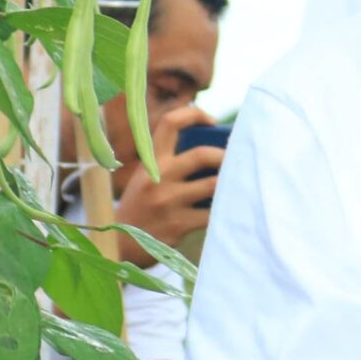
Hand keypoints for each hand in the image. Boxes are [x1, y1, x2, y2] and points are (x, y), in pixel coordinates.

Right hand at [113, 104, 223, 265]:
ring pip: (214, 185)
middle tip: (238, 160)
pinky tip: (229, 210)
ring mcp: (168, 202)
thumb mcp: (148, 177)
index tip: (212, 122)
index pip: (170, 123)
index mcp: (151, 161)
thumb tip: (221, 151)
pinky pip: (213, 214)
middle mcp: (158, 178)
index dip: (194, 114)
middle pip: (202, 155)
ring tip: (241, 183)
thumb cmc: (144, 205)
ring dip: (231, 184)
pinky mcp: (178, 225)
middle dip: (225, 155)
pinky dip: (225, 210)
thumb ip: (174, 164)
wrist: (120, 244)